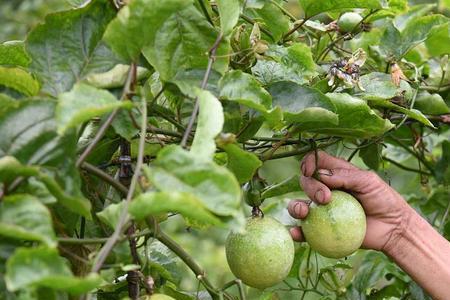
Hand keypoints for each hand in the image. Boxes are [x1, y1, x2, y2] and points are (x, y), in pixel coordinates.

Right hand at [288, 151, 411, 251]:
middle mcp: (326, 190)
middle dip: (310, 186)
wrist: (394, 229)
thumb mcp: (370, 181)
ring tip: (305, 211)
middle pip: (305, 181)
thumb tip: (321, 175)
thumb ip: (346, 176)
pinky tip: (296, 233)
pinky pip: (304, 230)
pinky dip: (296, 231)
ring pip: (298, 204)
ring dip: (296, 206)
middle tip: (326, 198)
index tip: (310, 171)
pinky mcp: (322, 229)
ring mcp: (322, 210)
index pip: (315, 161)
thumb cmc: (385, 200)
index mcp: (336, 174)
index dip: (308, 162)